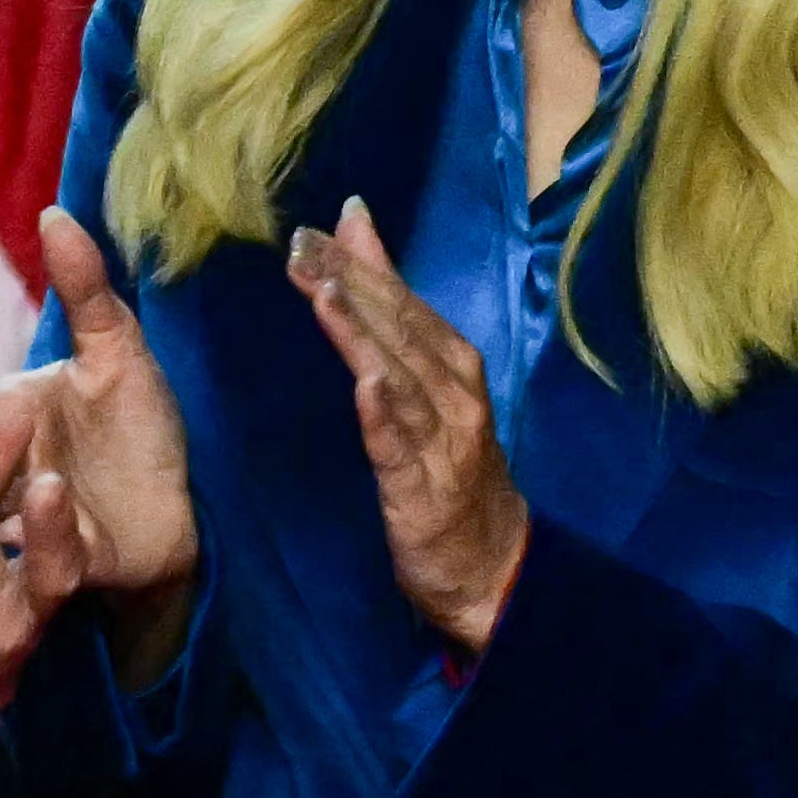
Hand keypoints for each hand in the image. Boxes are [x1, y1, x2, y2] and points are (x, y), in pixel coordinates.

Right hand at [0, 205, 197, 677]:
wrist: (182, 505)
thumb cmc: (140, 427)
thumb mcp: (117, 349)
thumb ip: (84, 288)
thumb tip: (52, 209)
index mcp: (16, 414)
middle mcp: (12, 466)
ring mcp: (32, 518)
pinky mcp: (63, 563)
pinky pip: (47, 553)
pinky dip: (35, 538)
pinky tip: (22, 531)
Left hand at [288, 197, 524, 653]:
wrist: (496, 567)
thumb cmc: (452, 469)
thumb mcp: (424, 386)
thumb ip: (390, 315)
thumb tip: (355, 234)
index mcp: (453, 364)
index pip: (401, 302)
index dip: (359, 264)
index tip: (312, 229)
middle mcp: (455, 393)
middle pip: (399, 329)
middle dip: (350, 284)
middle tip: (302, 245)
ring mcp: (444, 441)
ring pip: (399, 377)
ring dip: (362, 334)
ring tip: (324, 294)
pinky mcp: (426, 490)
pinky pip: (403, 446)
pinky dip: (385, 414)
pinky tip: (366, 386)